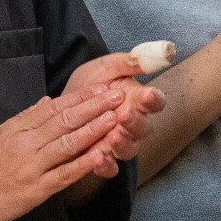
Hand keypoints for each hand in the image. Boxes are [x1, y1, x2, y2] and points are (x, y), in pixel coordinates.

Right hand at [0, 89, 133, 220]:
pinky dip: (84, 164)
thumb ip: (24, 119)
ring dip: (94, 129)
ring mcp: (31, 166)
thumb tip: (46, 100)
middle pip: (64, 120)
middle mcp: (25, 143)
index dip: (80, 96)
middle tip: (118, 94)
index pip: (54, 107)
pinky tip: (102, 155)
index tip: (101, 86)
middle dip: (94, 106)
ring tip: (116, 117)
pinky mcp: (35, 190)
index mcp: (16, 129)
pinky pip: (64, 174)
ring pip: (68, 143)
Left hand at [60, 51, 164, 165]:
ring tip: (113, 135)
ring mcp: (117, 143)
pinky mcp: (102, 160)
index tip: (147, 93)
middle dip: (136, 122)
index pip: (155, 102)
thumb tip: (160, 51)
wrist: (59, 110)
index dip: (154, 99)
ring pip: (129, 150)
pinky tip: (98, 158)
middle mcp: (132, 125)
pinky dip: (106, 165)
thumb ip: (128, 61)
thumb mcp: (105, 68)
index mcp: (137, 101)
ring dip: (123, 143)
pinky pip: (109, 168)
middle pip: (144, 129)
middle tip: (125, 114)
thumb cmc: (87, 87)